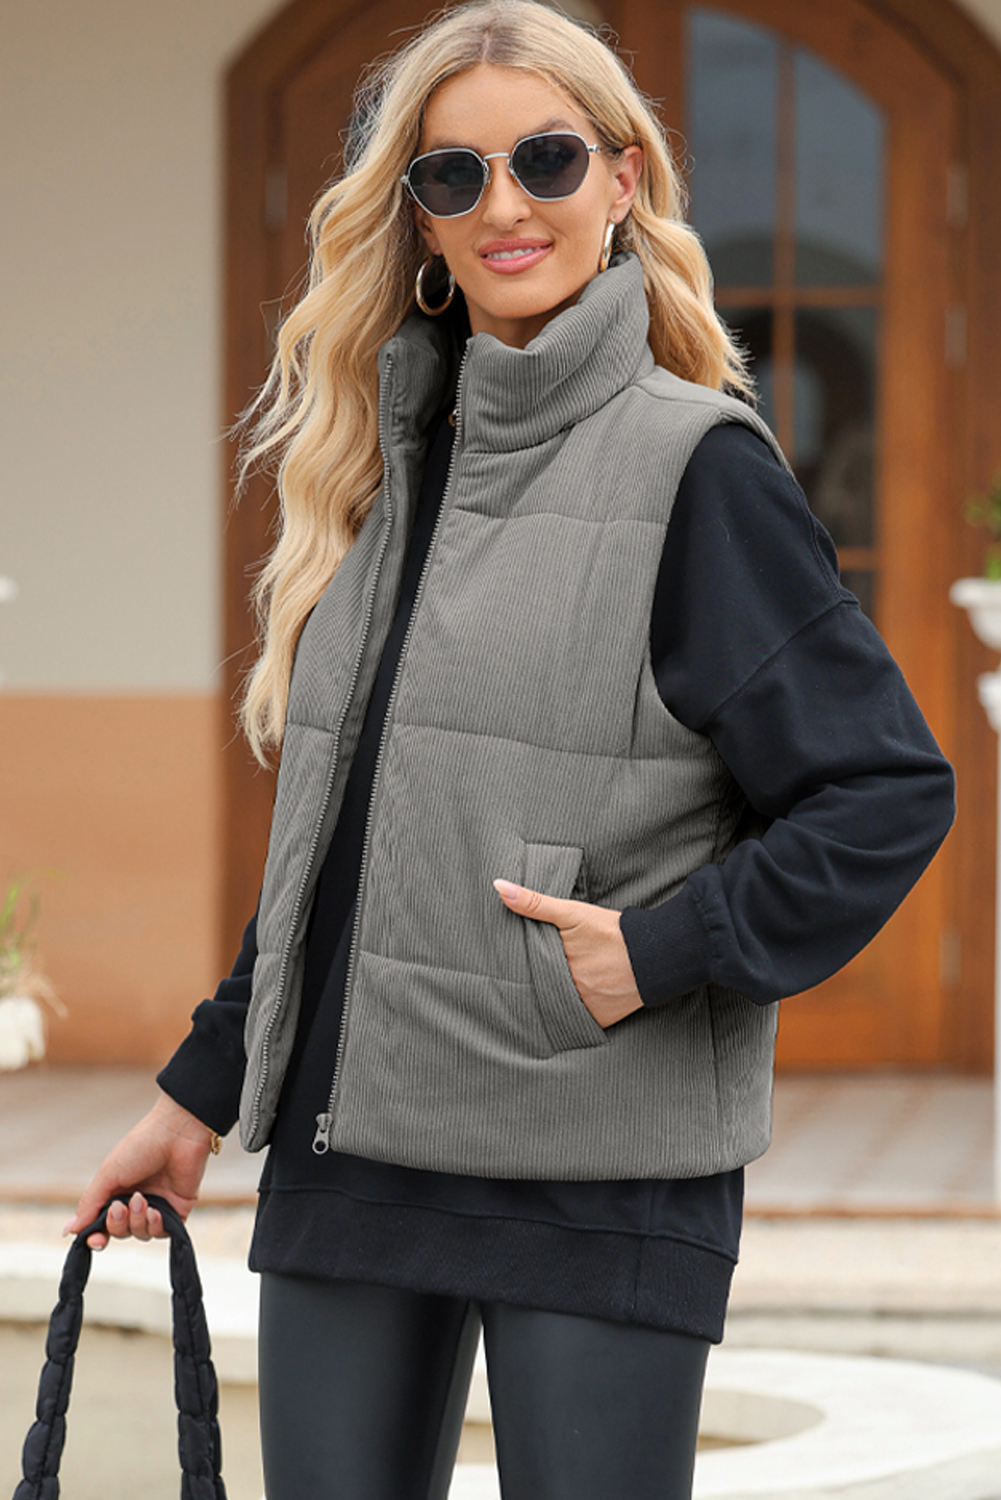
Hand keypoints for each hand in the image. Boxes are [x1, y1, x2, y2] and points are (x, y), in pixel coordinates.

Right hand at [62, 1092, 215, 1249]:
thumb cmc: (141, 1145)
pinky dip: (156, 1225)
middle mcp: (135, 1201)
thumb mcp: (108, 1174)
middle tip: (120, 1206)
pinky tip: (155, 1211)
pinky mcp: (176, 1210)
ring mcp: (157, 1206)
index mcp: (116, 1192)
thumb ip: (90, 1204)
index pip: (102, 1225)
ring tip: (141, 1200)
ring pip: (141, 1233)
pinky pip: (163, 1232)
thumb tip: (70, 1230)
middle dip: (118, 1224)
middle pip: (120, 1232)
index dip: (98, 1237)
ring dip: (137, 1221)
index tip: (96, 1240)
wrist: (177, 1133)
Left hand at [493, 879, 643, 1028]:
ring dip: (550, 1000)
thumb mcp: (572, 913)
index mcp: (556, 966)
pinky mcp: (599, 1020)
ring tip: (547, 990)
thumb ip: (534, 902)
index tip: (511, 966)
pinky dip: (570, 1013)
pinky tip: (566, 1003)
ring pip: (556, 1006)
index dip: (518, 968)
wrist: (655, 954)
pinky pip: (576, 1020)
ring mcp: (584, 1008)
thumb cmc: (611, 932)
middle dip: (534, 985)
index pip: (526, 971)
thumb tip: (499, 886)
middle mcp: (568, 991)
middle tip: (527, 980)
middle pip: (541, 990)